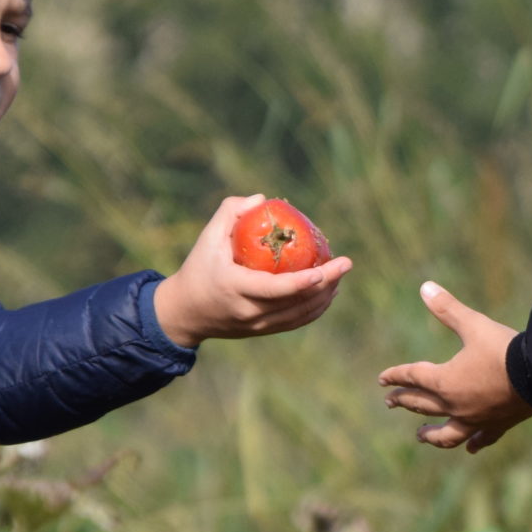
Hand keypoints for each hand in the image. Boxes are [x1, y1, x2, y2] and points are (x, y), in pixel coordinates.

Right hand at [150, 194, 352, 346]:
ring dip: (325, 296)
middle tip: (346, 263)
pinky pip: (296, 321)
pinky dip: (315, 308)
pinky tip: (327, 292)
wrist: (185, 312)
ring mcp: (258, 325)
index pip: (276, 289)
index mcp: (236, 288)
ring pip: (301, 315)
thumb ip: (230, 212)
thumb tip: (262, 200)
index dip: (302, 282)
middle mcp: (250, 312)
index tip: (324, 269)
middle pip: (296, 302)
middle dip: (326, 283)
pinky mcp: (263, 331)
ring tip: (340, 274)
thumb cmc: (198, 269)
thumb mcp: (208, 238)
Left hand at [378, 281, 531, 452]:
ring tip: (419, 436)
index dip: (395, 375)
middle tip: (389, 402)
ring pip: (446, 433)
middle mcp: (455, 405)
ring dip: (431, 435)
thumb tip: (424, 287)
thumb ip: (448, 309)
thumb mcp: (474, 325)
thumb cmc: (504, 348)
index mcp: (444, 380)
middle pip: (422, 404)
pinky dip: (474, 443)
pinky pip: (482, 438)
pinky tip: (471, 449)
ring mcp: (475, 419)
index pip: (412, 377)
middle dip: (404, 401)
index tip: (381, 379)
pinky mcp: (497, 425)